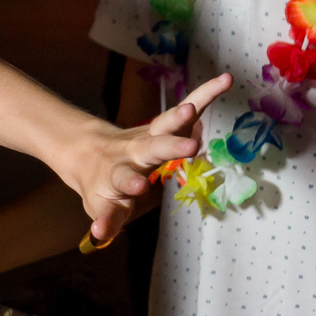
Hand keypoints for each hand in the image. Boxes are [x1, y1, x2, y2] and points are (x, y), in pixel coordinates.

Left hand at [69, 73, 229, 242]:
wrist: (89, 152)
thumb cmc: (100, 185)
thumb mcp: (99, 206)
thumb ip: (104, 220)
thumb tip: (99, 235)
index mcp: (117, 173)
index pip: (124, 179)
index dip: (130, 183)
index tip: (139, 186)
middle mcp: (135, 152)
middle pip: (152, 147)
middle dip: (170, 146)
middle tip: (189, 146)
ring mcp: (151, 136)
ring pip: (168, 122)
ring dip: (184, 113)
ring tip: (198, 105)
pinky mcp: (166, 126)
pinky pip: (189, 108)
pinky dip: (206, 94)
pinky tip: (226, 80)